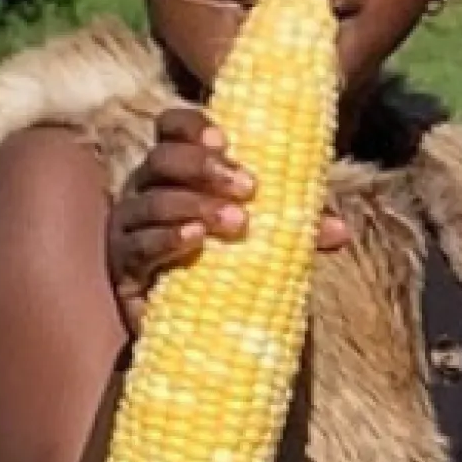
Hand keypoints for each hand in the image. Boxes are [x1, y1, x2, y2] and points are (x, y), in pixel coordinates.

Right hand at [106, 105, 351, 332]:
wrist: (197, 335)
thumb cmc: (231, 270)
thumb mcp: (271, 242)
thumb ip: (299, 229)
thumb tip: (339, 231)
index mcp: (176, 171)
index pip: (171, 129)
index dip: (192, 126)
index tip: (226, 138)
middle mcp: (144, 191)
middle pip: (162, 159)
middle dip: (205, 168)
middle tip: (249, 187)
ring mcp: (128, 228)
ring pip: (152, 201)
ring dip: (196, 206)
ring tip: (238, 222)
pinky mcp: (122, 270)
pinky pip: (139, 246)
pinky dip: (168, 239)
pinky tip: (195, 240)